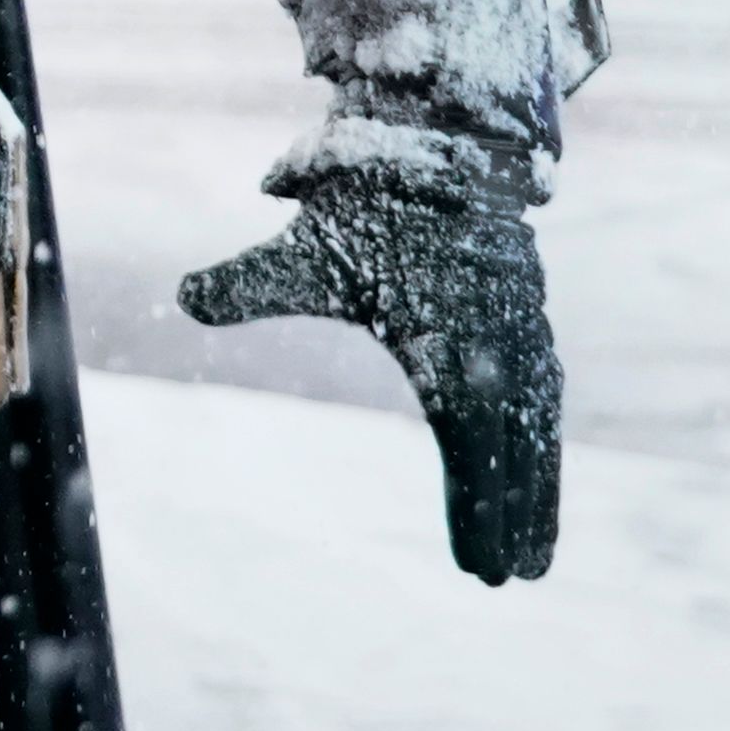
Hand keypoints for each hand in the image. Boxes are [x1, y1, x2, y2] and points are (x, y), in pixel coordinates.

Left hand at [181, 168, 560, 583]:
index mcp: (451, 347)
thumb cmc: (370, 211)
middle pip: (515, 452)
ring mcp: (523, 336)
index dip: (476, 508)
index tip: (477, 568)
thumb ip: (249, 285)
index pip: (469, 446)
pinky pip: (544, 402)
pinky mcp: (530, 326)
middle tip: (511, 581)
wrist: (441, 148)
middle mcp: (499, 349)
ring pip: (539, 432)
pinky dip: (543, 450)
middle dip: (515, 518)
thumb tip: (185, 296)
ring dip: (539, 495)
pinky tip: (538, 490)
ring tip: (534, 561)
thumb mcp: (306, 254)